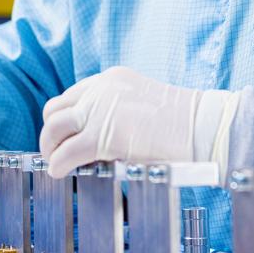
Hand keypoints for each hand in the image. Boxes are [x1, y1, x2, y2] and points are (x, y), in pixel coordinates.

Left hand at [39, 67, 234, 177]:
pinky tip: (60, 173)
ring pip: (54, 129)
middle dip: (52, 133)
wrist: (202, 127)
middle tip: (56, 151)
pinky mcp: (101, 136)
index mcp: (111, 79)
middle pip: (55, 110)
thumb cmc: (184, 123)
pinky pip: (66, 153)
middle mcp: (100, 90)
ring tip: (56, 163)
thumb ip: (118, 113)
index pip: (72, 95)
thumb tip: (97, 140)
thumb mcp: (144, 105)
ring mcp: (99, 111)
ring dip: (50, 148)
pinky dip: (58, 164)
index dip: (65, 119)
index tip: (65, 135)